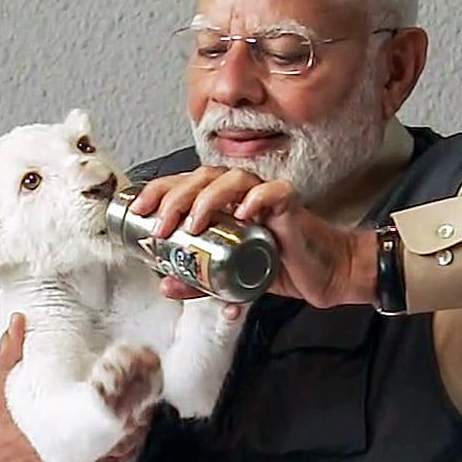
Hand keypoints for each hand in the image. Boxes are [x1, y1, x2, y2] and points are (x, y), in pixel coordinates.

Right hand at [0, 313, 150, 461]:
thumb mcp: (3, 385)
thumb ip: (13, 352)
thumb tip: (20, 321)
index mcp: (56, 428)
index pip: (104, 408)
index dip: (125, 388)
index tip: (136, 368)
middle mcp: (72, 453)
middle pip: (123, 428)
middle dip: (139, 402)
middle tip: (151, 379)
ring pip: (124, 447)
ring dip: (139, 422)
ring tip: (150, 398)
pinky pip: (115, 461)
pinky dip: (130, 443)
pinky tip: (138, 426)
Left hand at [129, 167, 377, 308]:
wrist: (323, 274)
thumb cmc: (279, 268)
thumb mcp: (231, 280)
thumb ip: (200, 282)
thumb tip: (166, 284)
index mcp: (223, 203)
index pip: (186, 184)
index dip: (159, 191)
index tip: (138, 210)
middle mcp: (241, 193)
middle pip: (202, 177)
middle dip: (175, 197)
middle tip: (162, 226)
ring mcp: (265, 195)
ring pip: (232, 179)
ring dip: (207, 199)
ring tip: (194, 224)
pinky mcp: (289, 204)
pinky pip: (272, 193)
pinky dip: (255, 199)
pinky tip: (242, 214)